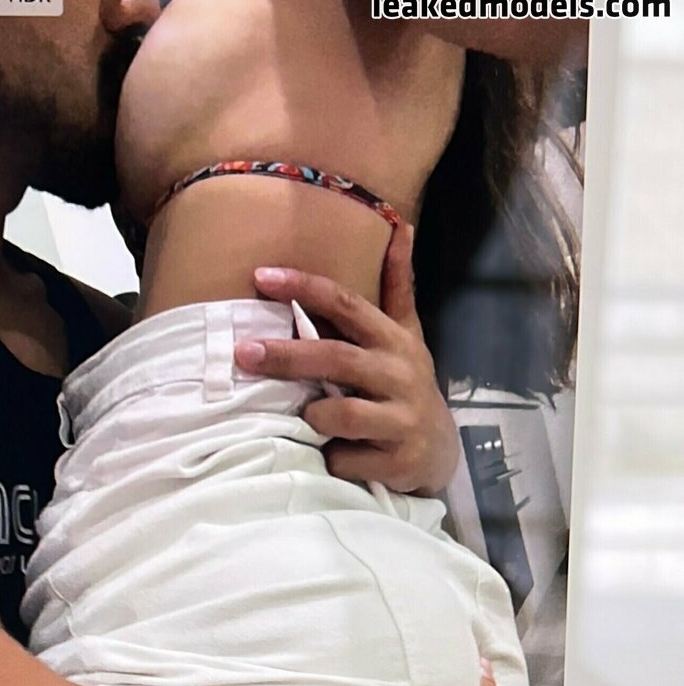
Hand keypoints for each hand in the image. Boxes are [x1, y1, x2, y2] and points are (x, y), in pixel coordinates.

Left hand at [234, 223, 459, 495]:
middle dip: (287, 355)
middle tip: (243, 353)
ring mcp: (401, 419)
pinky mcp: (398, 460)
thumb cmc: (405, 385)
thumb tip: (401, 225)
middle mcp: (399, 374)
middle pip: (336, 358)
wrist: (441, 450)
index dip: (305, 288)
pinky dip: (331, 459)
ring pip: (340, 414)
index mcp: (393, 340)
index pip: (347, 304)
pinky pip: (345, 459)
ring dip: (314, 417)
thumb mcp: (406, 334)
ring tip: (310, 420)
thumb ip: (397, 285)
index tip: (261, 277)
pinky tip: (334, 456)